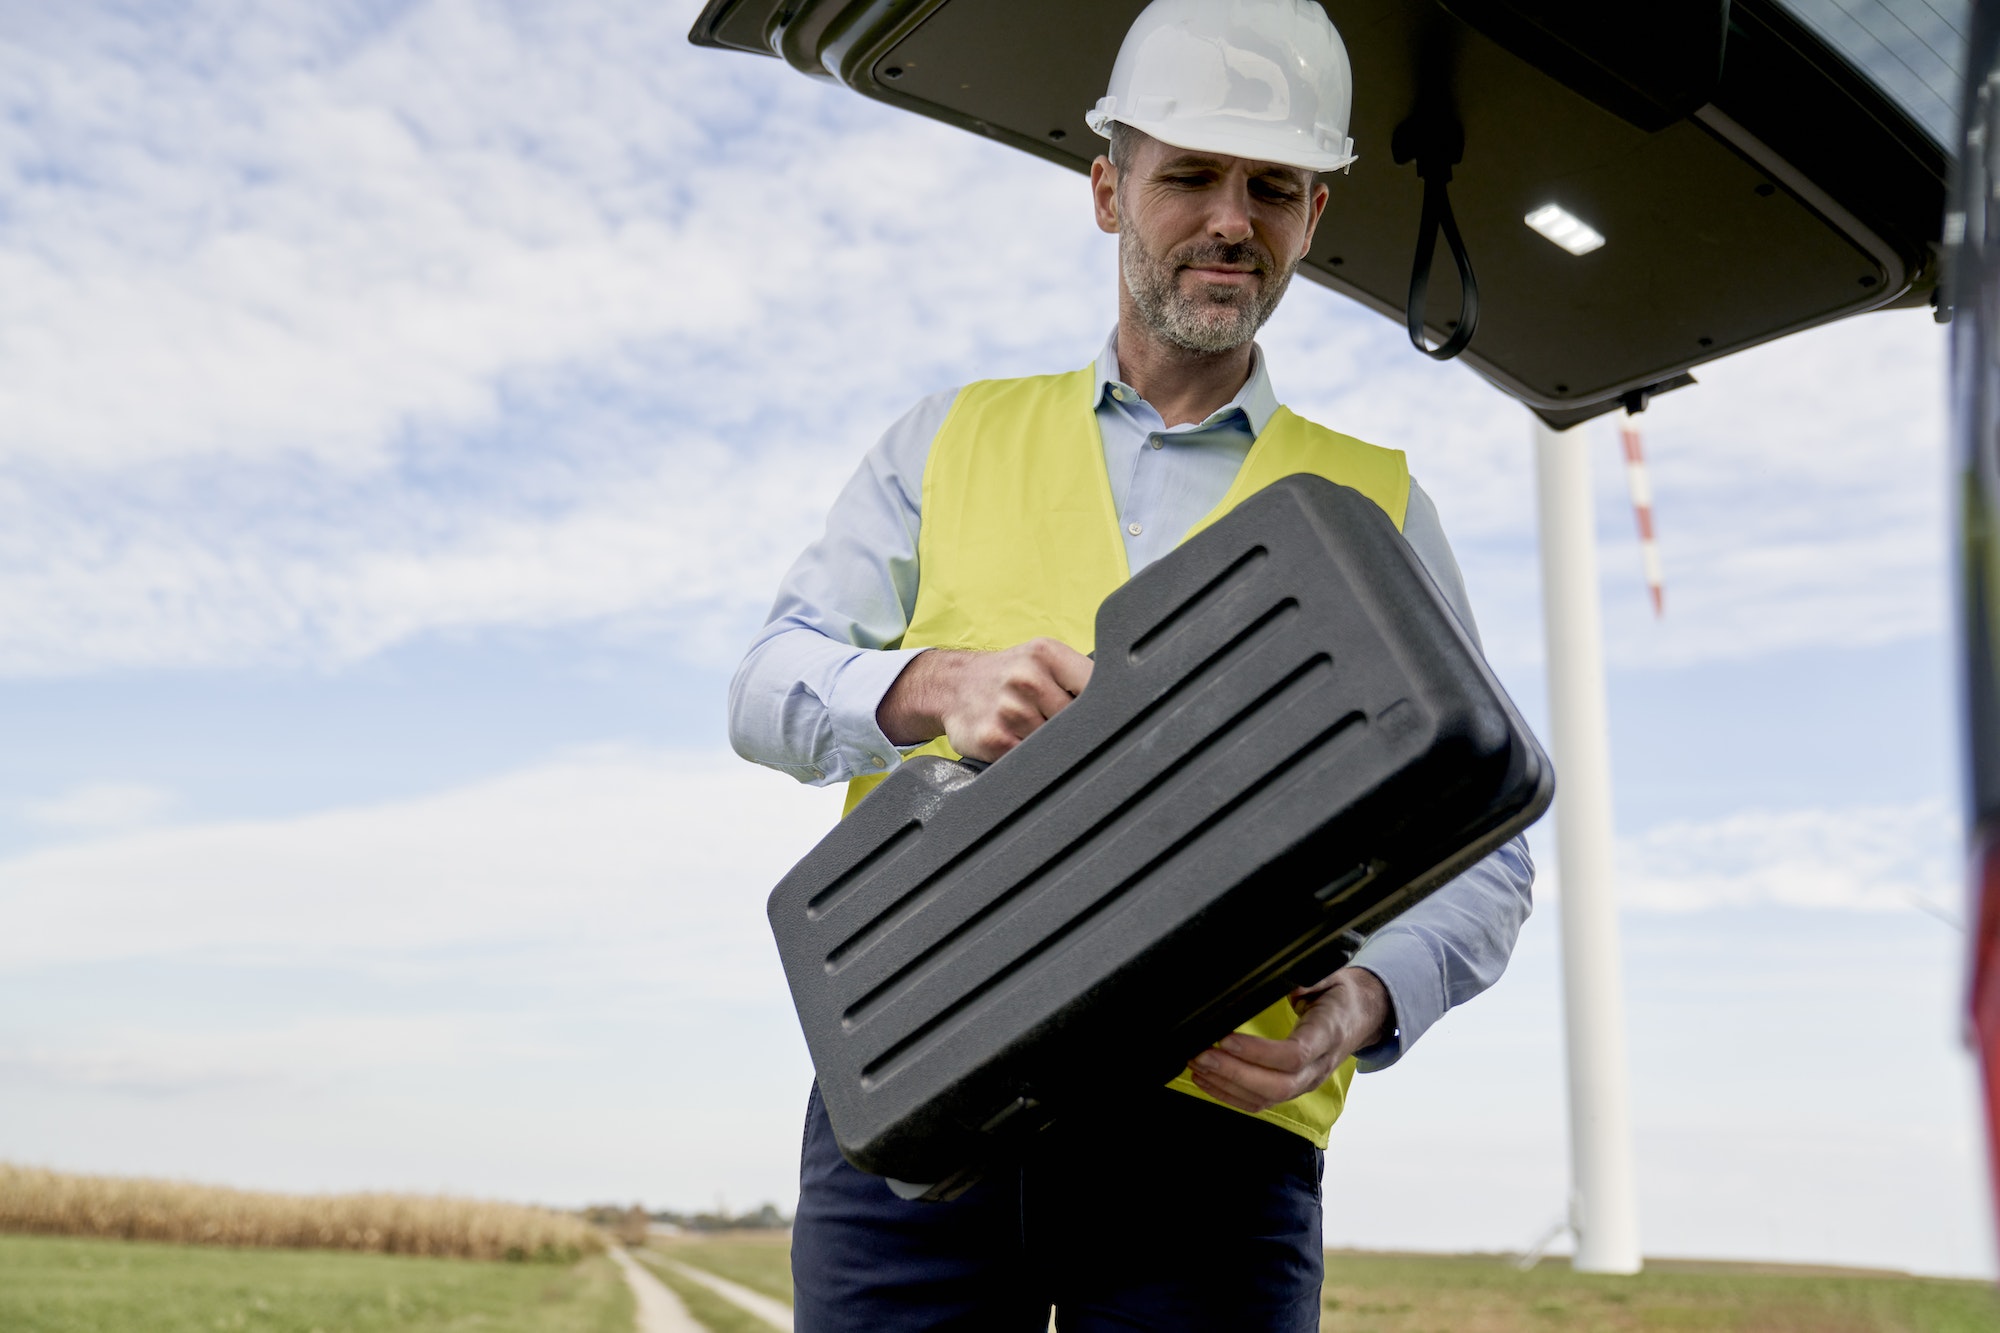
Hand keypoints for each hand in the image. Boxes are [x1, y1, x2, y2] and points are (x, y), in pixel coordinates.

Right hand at [877, 639, 1094, 761]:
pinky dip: (1029, 757)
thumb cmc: (1010, 675)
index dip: (1106, 709)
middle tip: (1058, 723)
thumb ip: (1079, 678)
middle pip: (1077, 722)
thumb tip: (1122, 711)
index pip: (1097, 687)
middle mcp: (1025, 678)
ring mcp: (1008, 709)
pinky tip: (1017, 740)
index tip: (1108, 721)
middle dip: (1074, 729)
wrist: (954, 685)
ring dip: (1049, 744)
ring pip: (1055, 743)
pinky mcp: (992, 739)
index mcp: (1046, 654)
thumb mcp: (1043, 661)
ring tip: (1032, 728)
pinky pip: (1030, 759)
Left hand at [1185, 967, 1392, 1113]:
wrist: (1360, 1017)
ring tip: (1196, 1065)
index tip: (1226, 1038)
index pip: (1294, 1055)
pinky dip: (1229, 1095)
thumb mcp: (1331, 977)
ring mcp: (1305, 1083)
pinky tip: (1206, 1079)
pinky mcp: (1291, 1089)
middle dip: (1234, 1074)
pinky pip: (1259, 1102)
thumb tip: (1289, 983)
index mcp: (1328, 1035)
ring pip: (1264, 1099)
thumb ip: (1310, 979)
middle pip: (1277, 1086)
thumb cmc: (1340, 996)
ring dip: (1226, 1085)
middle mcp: (1317, 1067)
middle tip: (1201, 1055)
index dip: (1258, 1052)